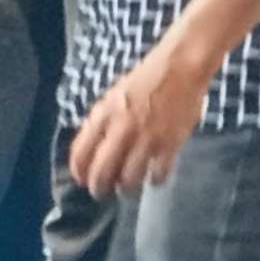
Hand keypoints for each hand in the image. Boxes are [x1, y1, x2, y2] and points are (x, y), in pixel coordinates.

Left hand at [66, 35, 212, 197]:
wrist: (180, 67)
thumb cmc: (146, 80)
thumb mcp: (114, 97)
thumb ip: (101, 121)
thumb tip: (90, 149)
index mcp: (104, 114)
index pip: (81, 152)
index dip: (79, 171)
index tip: (81, 180)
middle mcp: (122, 128)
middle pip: (102, 170)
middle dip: (99, 187)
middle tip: (101, 193)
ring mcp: (147, 136)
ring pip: (129, 177)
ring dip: (126, 187)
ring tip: (127, 188)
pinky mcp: (171, 142)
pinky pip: (158, 172)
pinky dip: (155, 180)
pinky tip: (155, 178)